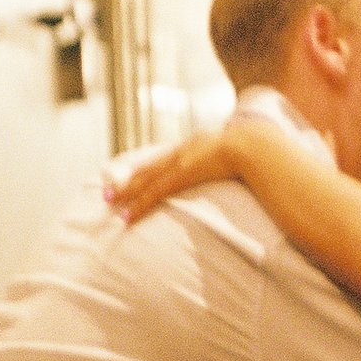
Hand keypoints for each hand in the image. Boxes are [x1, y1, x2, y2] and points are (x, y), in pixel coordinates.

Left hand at [101, 127, 241, 226]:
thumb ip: (231, 159)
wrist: (251, 144)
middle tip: (108, 192)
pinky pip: (154, 193)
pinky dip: (139, 205)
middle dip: (126, 181)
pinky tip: (127, 216)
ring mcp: (179, 163)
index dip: (145, 170)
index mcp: (193, 145)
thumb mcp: (237, 151)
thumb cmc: (252, 150)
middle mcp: (181, 151)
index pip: (162, 159)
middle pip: (147, 169)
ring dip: (126, 193)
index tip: (131, 177)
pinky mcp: (181, 175)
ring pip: (145, 181)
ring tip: (109, 203)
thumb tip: (238, 167)